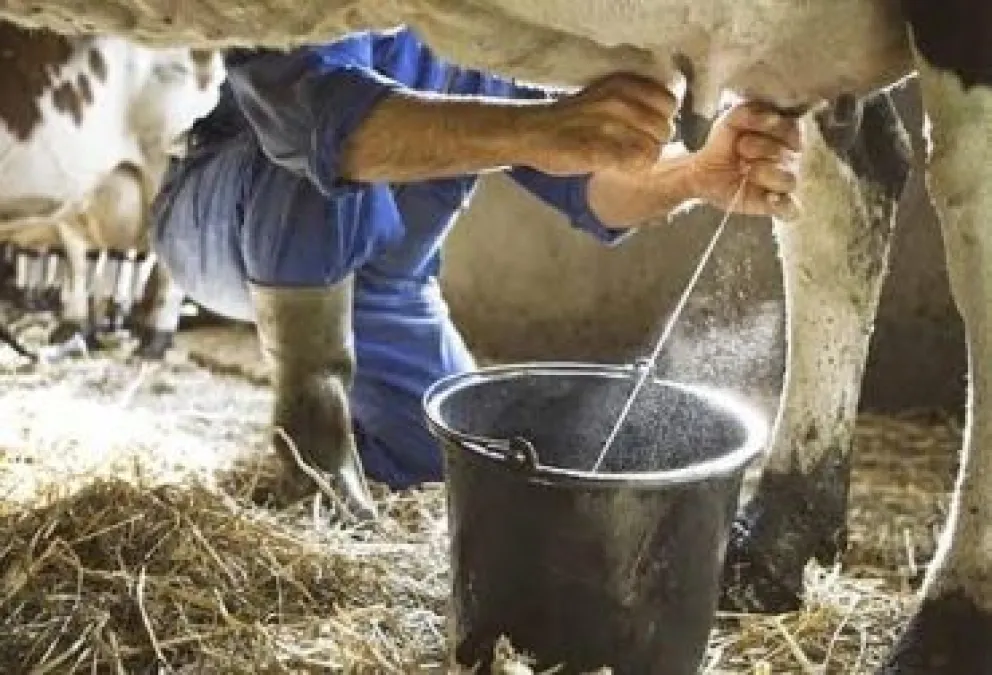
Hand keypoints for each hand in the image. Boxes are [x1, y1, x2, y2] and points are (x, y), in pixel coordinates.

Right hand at [521, 72, 678, 175]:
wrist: (531, 132)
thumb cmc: (571, 119)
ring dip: (643, 159)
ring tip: (625, 159)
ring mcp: (608, 125)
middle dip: (655, 142)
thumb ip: (635, 102)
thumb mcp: (605, 96)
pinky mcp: (598, 150)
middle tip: (633, 148)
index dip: (661, 120)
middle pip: (665, 128)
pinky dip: (631, 169)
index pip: (669, 102)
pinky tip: (617, 166)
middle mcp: (619, 100)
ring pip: (653, 149)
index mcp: (623, 84)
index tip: (645, 130)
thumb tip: (668, 120)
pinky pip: (635, 163)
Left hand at [688, 103, 803, 219]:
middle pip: (787, 155)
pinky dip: (781, 204)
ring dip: (762, 173)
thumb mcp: (730, 120)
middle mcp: (790, 159)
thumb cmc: (724, 143)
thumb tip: (773, 118)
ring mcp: (783, 183)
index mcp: (786, 136)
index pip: (793, 130)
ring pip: (788, 180)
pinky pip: (790, 208)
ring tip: (744, 170)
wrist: (704, 169)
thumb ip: (748, 112)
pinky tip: (768, 197)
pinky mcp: (774, 204)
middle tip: (740, 150)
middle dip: (757, 149)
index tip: (746, 132)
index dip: (769, 129)